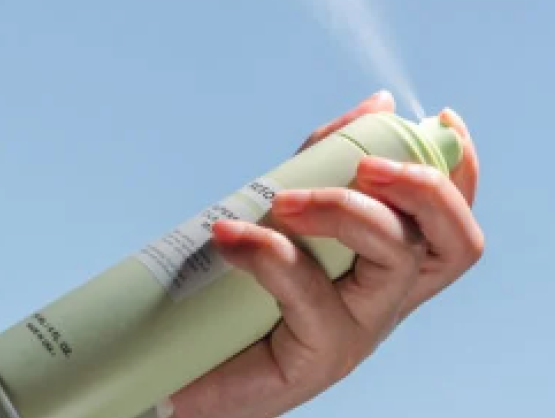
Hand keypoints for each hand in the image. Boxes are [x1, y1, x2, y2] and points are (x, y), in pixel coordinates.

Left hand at [161, 91, 484, 417]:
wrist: (196, 364)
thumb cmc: (241, 291)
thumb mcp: (289, 214)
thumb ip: (327, 162)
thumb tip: (377, 105)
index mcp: (386, 269)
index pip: (450, 223)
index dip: (460, 173)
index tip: (441, 121)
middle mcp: (385, 300)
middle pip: (452, 242)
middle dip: (421, 187)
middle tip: (365, 166)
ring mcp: (358, 332)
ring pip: (393, 258)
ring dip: (342, 209)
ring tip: (279, 201)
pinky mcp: (318, 358)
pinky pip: (312, 295)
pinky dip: (269, 251)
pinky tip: (227, 237)